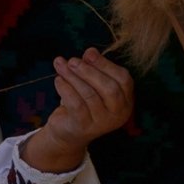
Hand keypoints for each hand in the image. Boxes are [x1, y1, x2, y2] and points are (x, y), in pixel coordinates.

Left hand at [21, 47, 133, 172]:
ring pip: (90, 95)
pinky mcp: (84, 127)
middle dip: (89, 71)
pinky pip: (76, 104)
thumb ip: (93, 68)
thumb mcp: (91, 84)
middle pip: (109, 88)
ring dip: (73, 77)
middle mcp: (118, 113)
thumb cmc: (83, 103)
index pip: (124, 79)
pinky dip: (65, 89)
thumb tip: (90, 51)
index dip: (106, 64)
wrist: (68, 132)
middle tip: (72, 61)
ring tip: (60, 66)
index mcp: (126, 100)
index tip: (88, 53)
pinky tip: (58, 80)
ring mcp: (102, 123)